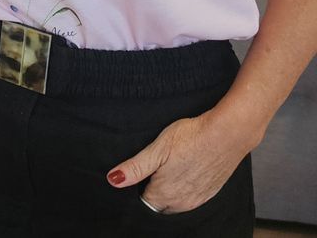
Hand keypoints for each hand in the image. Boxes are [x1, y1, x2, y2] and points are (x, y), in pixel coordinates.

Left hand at [106, 111, 251, 213]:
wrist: (227, 135)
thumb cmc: (191, 137)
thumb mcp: (156, 149)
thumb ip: (135, 167)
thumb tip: (113, 180)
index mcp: (164, 193)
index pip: (143, 202)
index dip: (138, 188)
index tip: (137, 173)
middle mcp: (181, 202)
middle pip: (159, 205)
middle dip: (152, 193)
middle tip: (152, 170)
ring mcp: (198, 199)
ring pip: (175, 204)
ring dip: (168, 193)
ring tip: (167, 169)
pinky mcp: (210, 192)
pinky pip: (191, 199)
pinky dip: (185, 190)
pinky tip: (185, 172)